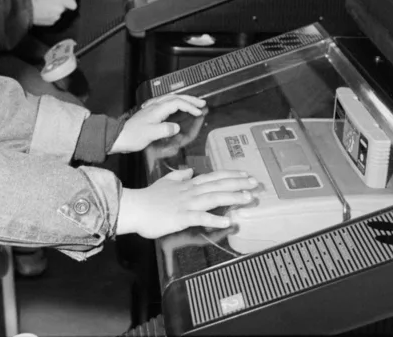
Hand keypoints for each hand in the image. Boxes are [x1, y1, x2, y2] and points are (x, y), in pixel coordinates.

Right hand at [30, 0, 77, 25]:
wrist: (27, 11)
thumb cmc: (36, 0)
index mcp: (60, 0)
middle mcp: (60, 9)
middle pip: (68, 6)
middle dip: (65, 3)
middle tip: (57, 0)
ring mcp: (57, 17)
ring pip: (61, 11)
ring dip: (57, 8)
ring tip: (47, 6)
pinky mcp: (53, 22)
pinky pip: (56, 17)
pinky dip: (52, 14)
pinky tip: (45, 12)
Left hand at [111, 94, 206, 153]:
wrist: (119, 137)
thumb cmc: (133, 136)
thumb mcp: (150, 134)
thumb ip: (164, 129)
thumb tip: (177, 127)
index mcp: (157, 109)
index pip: (177, 103)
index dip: (190, 107)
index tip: (199, 112)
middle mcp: (155, 106)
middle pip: (175, 97)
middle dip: (190, 99)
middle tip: (202, 103)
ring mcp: (152, 108)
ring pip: (171, 98)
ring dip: (184, 99)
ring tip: (194, 103)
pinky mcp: (150, 112)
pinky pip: (166, 103)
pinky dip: (175, 103)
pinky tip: (177, 106)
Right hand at [117, 168, 257, 238]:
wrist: (135, 208)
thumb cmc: (149, 197)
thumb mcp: (165, 182)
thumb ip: (179, 176)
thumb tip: (190, 170)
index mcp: (188, 184)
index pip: (213, 176)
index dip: (230, 175)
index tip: (246, 174)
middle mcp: (191, 191)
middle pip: (218, 185)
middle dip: (238, 183)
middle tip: (256, 183)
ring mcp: (187, 203)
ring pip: (214, 198)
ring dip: (233, 197)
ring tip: (249, 198)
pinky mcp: (181, 217)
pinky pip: (201, 217)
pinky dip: (215, 219)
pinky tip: (227, 222)